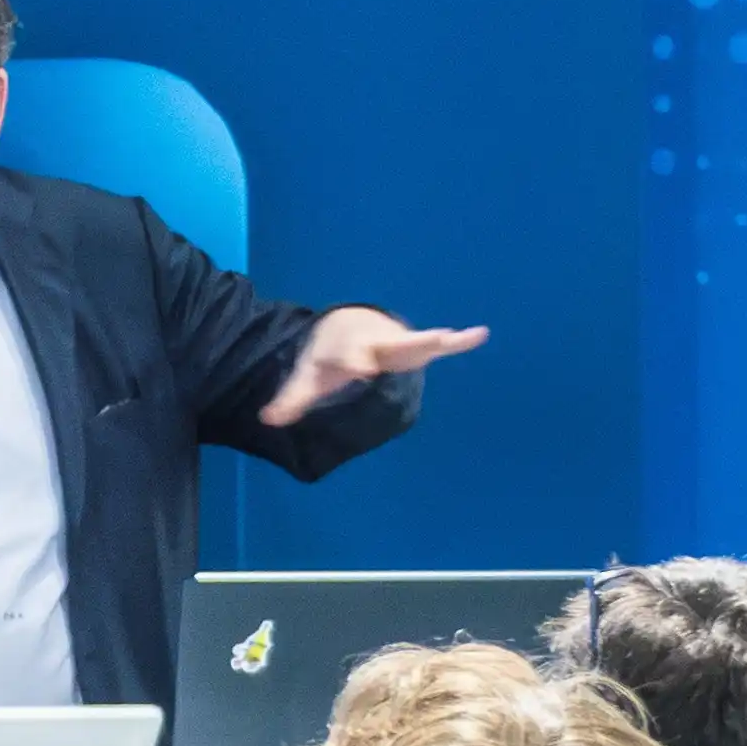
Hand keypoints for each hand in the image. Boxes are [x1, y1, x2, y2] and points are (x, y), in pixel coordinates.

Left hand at [262, 306, 488, 426]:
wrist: (349, 325)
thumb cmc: (331, 357)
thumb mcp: (310, 376)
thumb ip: (292, 399)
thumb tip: (267, 420)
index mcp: (350, 351)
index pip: (352, 358)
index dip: (354, 363)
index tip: (357, 368)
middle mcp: (377, 344)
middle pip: (390, 346)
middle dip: (400, 347)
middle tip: (414, 344)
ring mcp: (399, 343)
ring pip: (417, 342)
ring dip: (432, 341)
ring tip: (450, 336)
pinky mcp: (415, 346)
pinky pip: (440, 345)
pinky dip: (460, 342)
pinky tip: (479, 334)